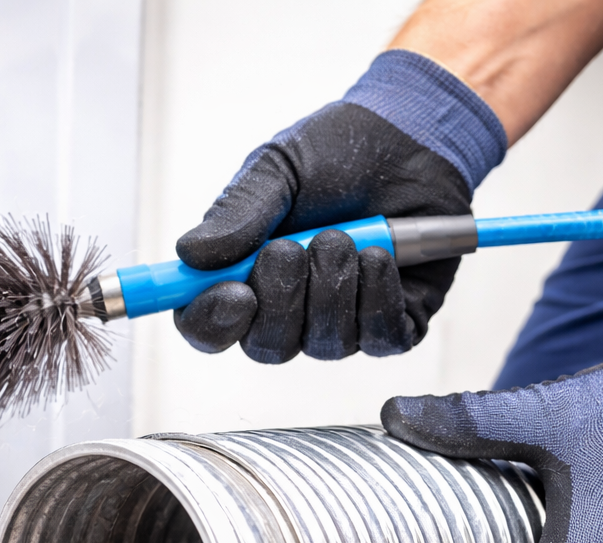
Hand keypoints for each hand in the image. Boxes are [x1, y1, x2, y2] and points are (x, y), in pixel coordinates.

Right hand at [172, 51, 503, 363]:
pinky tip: (380, 255)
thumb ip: (236, 214)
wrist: (412, 136)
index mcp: (243, 277)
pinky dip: (378, 296)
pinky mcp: (393, 323)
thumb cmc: (337, 152)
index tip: (234, 294)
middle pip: (267, 346)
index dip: (212, 322)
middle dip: (282, 298)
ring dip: (332, 286)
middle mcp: (288, 310)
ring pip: (324, 344)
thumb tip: (189, 255)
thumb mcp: (278, 169)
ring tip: (344, 235)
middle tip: (291, 247)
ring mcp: (340, 322)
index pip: (209, 326)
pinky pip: (379, 338)